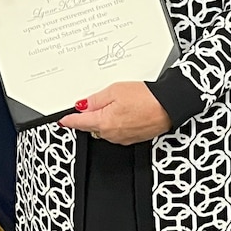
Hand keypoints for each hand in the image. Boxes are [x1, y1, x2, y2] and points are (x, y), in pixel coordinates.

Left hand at [58, 81, 172, 144]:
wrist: (168, 107)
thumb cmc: (146, 98)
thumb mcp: (115, 90)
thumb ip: (95, 100)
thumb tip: (82, 106)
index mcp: (104, 122)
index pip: (79, 123)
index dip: (69, 120)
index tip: (62, 119)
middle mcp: (111, 134)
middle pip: (90, 126)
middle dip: (90, 116)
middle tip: (96, 101)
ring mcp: (121, 138)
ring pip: (103, 129)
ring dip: (104, 119)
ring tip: (117, 103)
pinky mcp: (131, 139)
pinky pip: (116, 132)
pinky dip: (115, 123)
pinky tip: (125, 112)